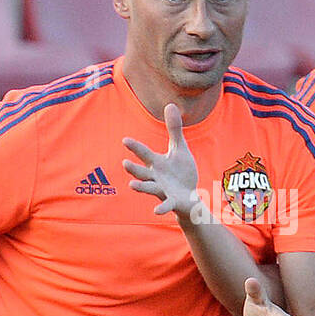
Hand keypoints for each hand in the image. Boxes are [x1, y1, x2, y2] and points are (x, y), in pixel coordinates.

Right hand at [123, 103, 202, 218]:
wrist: (189, 196)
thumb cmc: (181, 172)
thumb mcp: (179, 149)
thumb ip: (174, 129)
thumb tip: (169, 104)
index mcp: (157, 164)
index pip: (144, 154)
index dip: (135, 147)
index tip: (125, 140)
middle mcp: (156, 177)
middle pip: (142, 172)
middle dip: (134, 169)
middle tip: (125, 164)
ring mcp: (162, 190)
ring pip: (150, 188)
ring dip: (141, 187)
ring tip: (132, 185)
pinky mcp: (172, 201)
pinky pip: (165, 204)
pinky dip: (161, 207)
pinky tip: (156, 211)